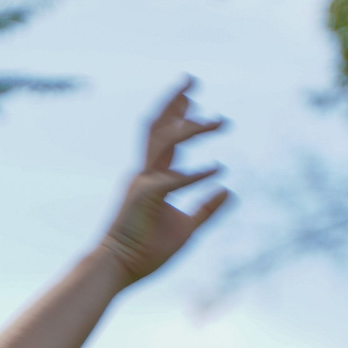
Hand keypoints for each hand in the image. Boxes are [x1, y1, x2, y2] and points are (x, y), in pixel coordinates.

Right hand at [99, 79, 230, 283]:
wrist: (118, 269)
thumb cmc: (148, 250)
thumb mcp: (188, 227)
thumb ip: (207, 208)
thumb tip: (230, 189)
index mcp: (153, 177)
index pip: (164, 137)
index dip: (177, 113)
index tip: (193, 96)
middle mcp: (146, 173)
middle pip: (157, 126)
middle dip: (175, 100)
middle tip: (193, 78)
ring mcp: (143, 183)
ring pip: (164, 143)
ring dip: (191, 128)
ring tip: (220, 121)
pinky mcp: (145, 198)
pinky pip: (173, 180)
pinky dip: (195, 173)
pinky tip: (217, 168)